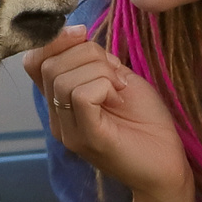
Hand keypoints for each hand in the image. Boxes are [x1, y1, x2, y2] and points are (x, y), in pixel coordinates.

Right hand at [27, 25, 190, 201]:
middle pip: (49, 65)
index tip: (83, 35)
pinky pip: (81, 95)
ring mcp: (69, 131)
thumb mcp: (117, 79)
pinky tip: (119, 96)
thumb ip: (94, 61)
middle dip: (87, 54)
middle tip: (115, 73)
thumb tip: (76, 34)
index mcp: (60, 103)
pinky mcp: (88, 138)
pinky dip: (103, 85)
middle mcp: (57, 118)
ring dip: (100, 71)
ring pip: (64, 78)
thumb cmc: (147, 123)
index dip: (55, 40)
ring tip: (119, 88)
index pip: (34, 62)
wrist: (167, 167)